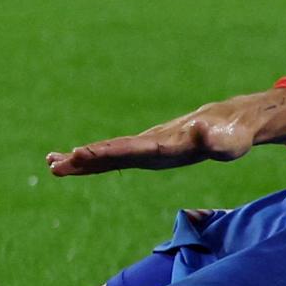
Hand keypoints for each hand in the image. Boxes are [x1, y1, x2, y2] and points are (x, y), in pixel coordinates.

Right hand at [46, 88, 285, 176]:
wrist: (230, 122)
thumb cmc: (233, 136)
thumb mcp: (231, 142)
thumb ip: (217, 140)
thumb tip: (204, 133)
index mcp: (169, 143)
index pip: (135, 148)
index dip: (110, 152)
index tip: (83, 154)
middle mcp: (154, 143)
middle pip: (116, 151)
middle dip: (87, 158)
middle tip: (56, 163)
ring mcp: (149, 147)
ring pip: (112, 154)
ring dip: (83, 160)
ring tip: (52, 164)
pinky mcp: (149, 152)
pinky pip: (118, 158)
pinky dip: (95, 162)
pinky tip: (74, 164)